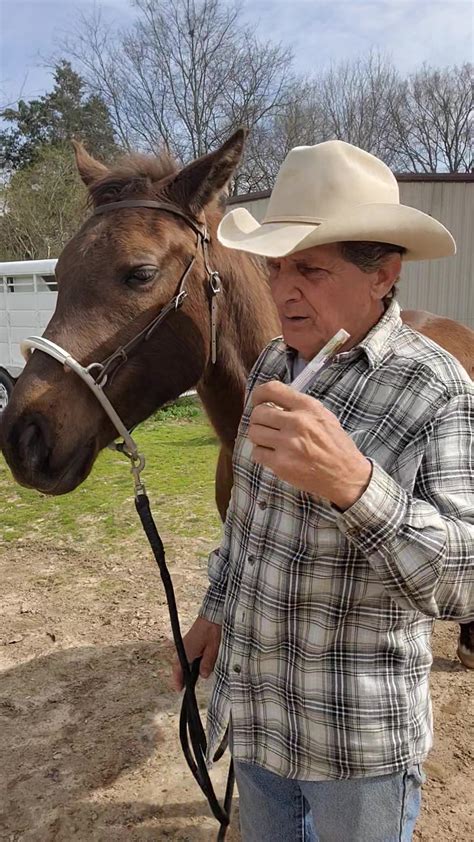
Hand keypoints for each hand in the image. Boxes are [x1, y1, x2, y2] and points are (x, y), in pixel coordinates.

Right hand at [171, 616, 221, 691]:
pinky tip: (195, 664)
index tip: (178, 690)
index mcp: (186, 651)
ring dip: (184, 668)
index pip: (178, 669)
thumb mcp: (212, 649)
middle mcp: (183, 648)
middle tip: (183, 687)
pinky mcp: (190, 640)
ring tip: (188, 678)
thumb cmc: (212, 629)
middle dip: (180, 676)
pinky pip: (186, 654)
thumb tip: (203, 676)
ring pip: (182, 660)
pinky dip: (188, 661)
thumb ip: (207, 663)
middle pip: (179, 665)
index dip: (178, 680)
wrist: (212, 614)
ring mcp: (186, 644)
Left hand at [248, 381, 371, 509]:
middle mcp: (297, 422)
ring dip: (259, 437)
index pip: (272, 390)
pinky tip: (274, 455)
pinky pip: (257, 453)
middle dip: (258, 420)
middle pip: (258, 413)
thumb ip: (299, 406)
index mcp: (307, 407)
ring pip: (254, 432)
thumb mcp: (323, 415)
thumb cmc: (335, 445)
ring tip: (270, 441)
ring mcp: (288, 444)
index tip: (257, 401)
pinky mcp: (282, 464)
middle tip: (266, 427)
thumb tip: (271, 401)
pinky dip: (262, 454)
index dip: (258, 394)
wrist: (346, 475)